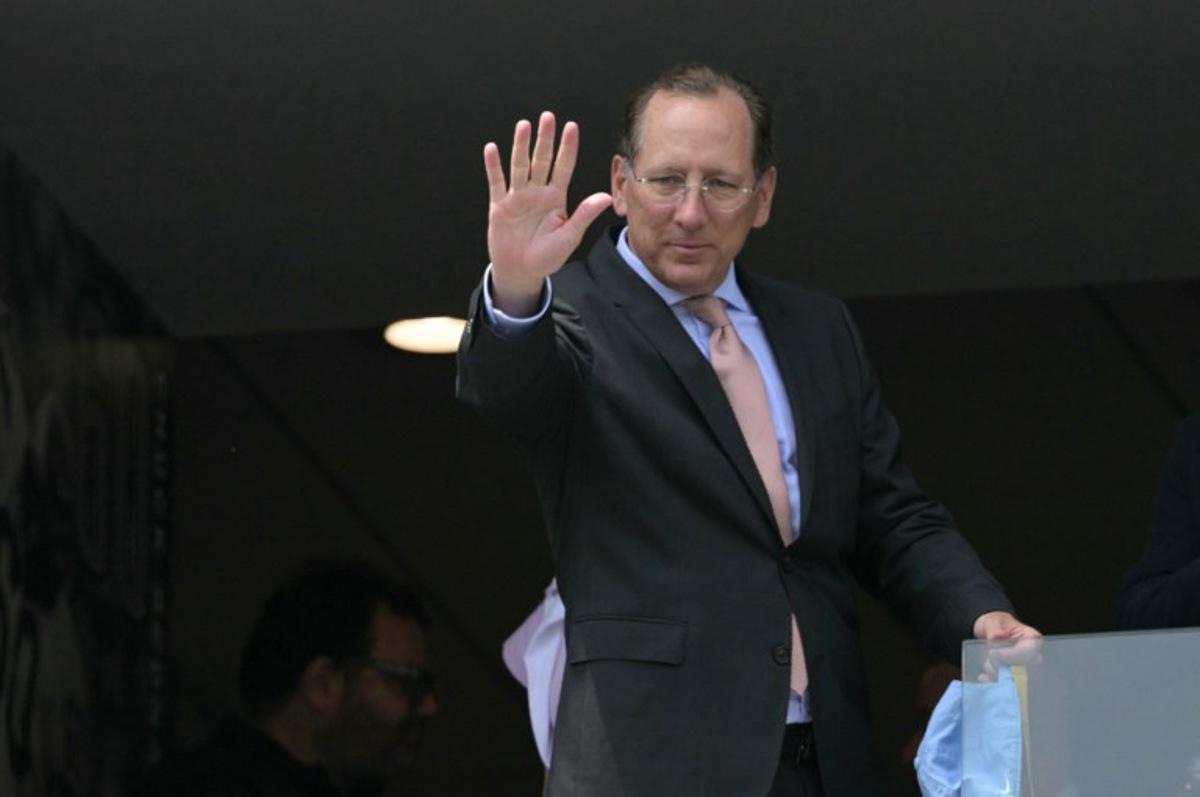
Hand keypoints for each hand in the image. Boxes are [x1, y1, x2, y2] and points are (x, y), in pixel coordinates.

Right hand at [484, 111, 611, 315]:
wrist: (522, 272)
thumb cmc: (547, 256)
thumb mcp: (570, 237)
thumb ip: (584, 215)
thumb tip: (605, 197)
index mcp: (556, 198)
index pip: (564, 167)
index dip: (567, 148)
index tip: (571, 127)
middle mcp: (537, 193)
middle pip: (542, 161)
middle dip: (545, 139)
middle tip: (548, 117)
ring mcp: (518, 197)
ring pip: (520, 166)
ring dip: (521, 146)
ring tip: (523, 126)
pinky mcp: (499, 206)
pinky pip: (497, 182)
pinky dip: (493, 166)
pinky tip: (492, 149)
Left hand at [972, 611, 1041, 680]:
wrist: (990, 631)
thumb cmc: (995, 624)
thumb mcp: (992, 621)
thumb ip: (994, 629)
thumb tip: (998, 636)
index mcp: (1032, 639)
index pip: (1028, 652)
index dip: (1010, 655)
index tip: (993, 654)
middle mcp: (1032, 656)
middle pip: (1022, 669)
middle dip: (1001, 667)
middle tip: (988, 659)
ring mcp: (1024, 668)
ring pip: (1013, 679)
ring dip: (995, 674)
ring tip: (987, 663)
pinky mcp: (1014, 677)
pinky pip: (1007, 686)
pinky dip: (993, 683)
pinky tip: (983, 678)